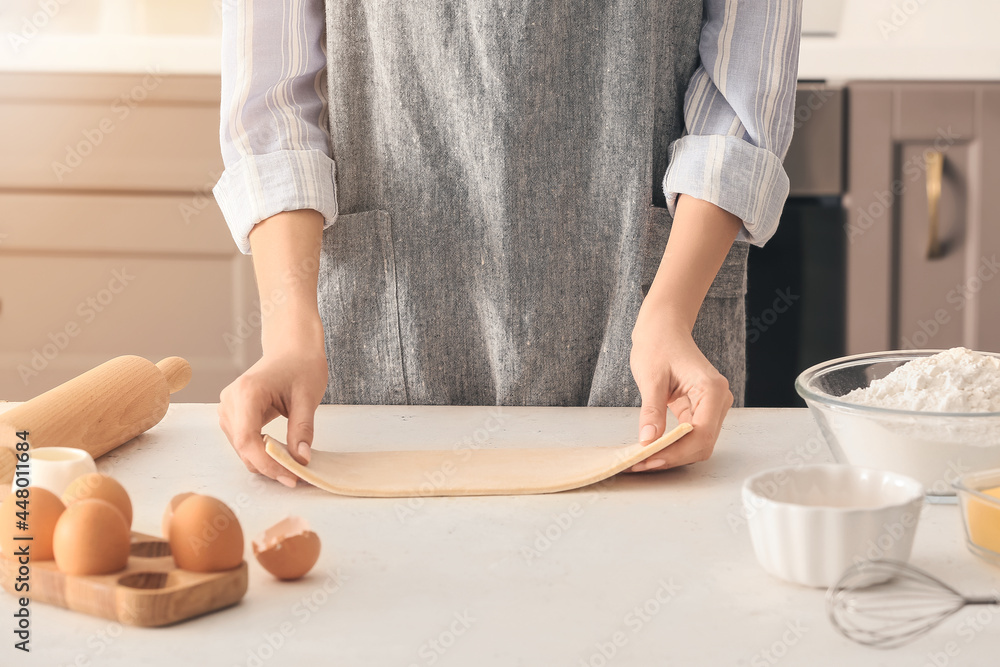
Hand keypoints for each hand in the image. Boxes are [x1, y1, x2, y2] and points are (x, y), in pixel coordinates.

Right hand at [218, 324, 327, 486]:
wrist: (292, 349)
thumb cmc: (300, 366)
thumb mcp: (307, 398)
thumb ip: (302, 430)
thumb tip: (301, 461)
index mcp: (247, 393)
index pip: (248, 440)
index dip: (268, 464)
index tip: (291, 477)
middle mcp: (230, 401)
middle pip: (242, 447)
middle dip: (269, 467)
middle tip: (297, 477)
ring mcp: (228, 408)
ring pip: (241, 448)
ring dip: (264, 462)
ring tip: (292, 467)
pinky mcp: (232, 415)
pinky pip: (243, 442)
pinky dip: (261, 453)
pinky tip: (281, 455)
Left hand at [628, 303, 732, 471]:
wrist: (663, 328)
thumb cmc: (658, 344)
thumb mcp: (651, 377)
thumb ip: (652, 410)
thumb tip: (648, 441)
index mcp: (712, 389)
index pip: (701, 434)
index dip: (675, 453)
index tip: (648, 459)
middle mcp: (719, 400)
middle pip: (702, 444)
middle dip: (673, 457)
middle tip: (640, 464)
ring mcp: (712, 407)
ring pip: (698, 444)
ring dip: (672, 454)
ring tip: (642, 459)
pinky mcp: (700, 410)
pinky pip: (690, 436)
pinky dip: (672, 445)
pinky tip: (651, 449)